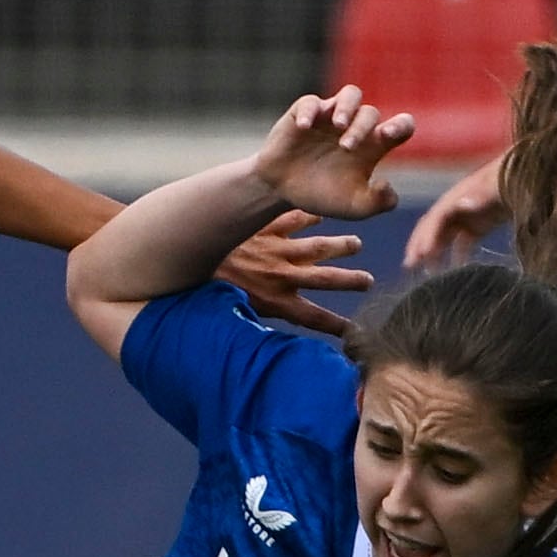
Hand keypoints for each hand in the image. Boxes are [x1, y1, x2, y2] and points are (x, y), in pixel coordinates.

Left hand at [217, 210, 374, 334]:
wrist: (187, 256)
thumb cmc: (205, 290)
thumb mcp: (232, 312)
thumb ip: (254, 319)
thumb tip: (263, 344)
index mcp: (275, 300)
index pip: (313, 318)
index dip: (336, 326)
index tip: (354, 331)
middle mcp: (282, 275)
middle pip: (325, 279)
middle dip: (349, 281)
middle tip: (369, 281)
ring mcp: (276, 249)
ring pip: (317, 246)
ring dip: (339, 245)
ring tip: (355, 244)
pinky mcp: (265, 227)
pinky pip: (293, 218)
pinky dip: (308, 215)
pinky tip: (320, 212)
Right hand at [250, 88, 411, 224]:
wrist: (283, 192)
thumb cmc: (323, 196)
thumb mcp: (355, 207)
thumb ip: (378, 202)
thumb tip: (386, 184)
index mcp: (373, 146)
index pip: (401, 126)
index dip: (401, 125)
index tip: (388, 135)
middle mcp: (355, 126)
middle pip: (370, 113)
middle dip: (361, 128)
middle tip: (346, 148)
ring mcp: (330, 118)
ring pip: (350, 95)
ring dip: (347, 107)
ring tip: (338, 125)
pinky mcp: (304, 113)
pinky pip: (311, 102)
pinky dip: (309, 111)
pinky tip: (304, 127)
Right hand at [400, 151, 508, 269]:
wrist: (535, 172)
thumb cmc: (518, 176)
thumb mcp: (501, 183)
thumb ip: (482, 193)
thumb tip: (460, 203)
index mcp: (461, 194)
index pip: (437, 216)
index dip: (427, 234)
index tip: (420, 255)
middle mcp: (460, 204)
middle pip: (434, 225)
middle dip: (420, 244)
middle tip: (409, 266)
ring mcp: (470, 214)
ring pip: (445, 235)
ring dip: (435, 252)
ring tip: (427, 273)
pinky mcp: (481, 224)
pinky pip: (463, 242)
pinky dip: (458, 257)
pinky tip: (456, 273)